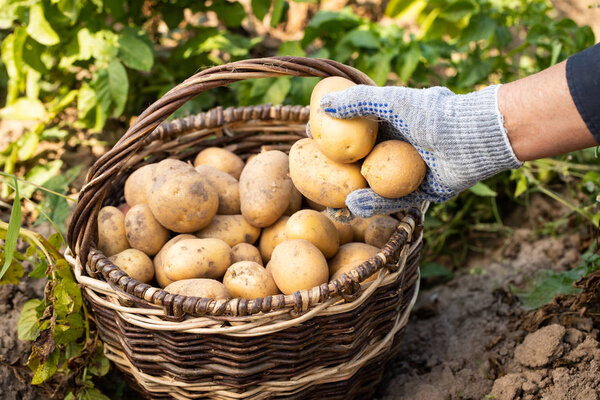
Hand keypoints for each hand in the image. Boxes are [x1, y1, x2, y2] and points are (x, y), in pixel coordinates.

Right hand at [320, 84, 521, 217]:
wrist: (472, 138)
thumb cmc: (432, 114)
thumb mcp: (392, 101)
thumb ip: (358, 101)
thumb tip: (323, 104)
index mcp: (392, 125)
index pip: (356, 133)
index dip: (334, 138)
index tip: (313, 142)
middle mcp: (399, 148)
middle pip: (363, 162)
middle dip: (340, 172)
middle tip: (318, 178)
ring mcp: (410, 171)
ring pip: (376, 184)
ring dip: (353, 192)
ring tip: (332, 200)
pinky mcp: (422, 191)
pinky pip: (395, 199)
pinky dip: (374, 203)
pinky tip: (354, 204)